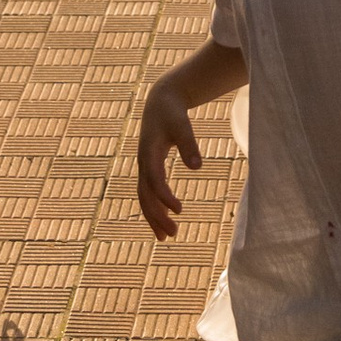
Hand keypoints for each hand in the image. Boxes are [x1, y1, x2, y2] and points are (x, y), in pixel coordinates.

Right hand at [136, 76, 203, 238]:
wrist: (160, 102)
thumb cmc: (173, 113)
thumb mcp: (182, 125)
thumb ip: (189, 144)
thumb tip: (197, 167)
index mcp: (149, 152)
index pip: (154, 180)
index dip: (165, 196)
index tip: (179, 210)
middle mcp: (143, 163)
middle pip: (145, 195)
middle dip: (156, 216)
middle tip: (172, 235)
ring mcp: (144, 167)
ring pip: (145, 198)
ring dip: (153, 218)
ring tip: (166, 238)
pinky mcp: (149, 169)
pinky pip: (148, 193)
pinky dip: (155, 208)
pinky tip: (164, 221)